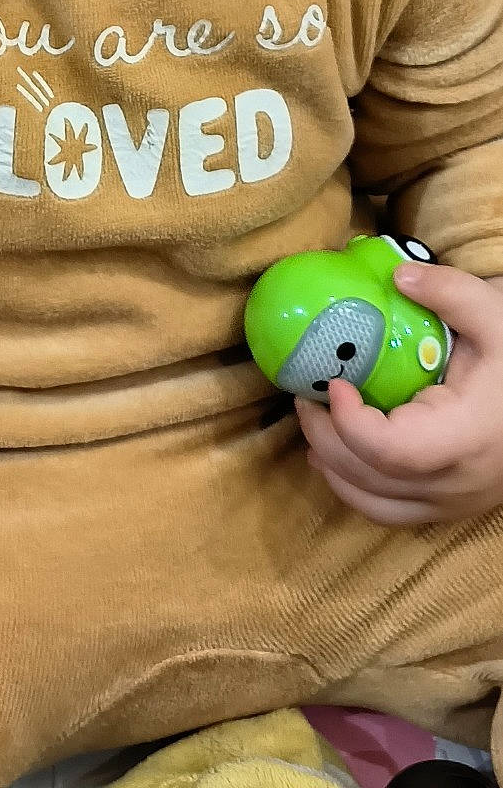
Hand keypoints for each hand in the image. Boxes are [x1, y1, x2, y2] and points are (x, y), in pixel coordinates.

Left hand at [296, 265, 502, 524]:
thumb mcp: (499, 315)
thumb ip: (450, 292)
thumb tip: (397, 276)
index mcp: (467, 437)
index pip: (393, 451)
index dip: (350, 423)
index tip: (334, 382)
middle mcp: (458, 482)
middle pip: (370, 477)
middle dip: (325, 436)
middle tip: (305, 391)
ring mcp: (454, 502)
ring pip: (373, 502)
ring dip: (332, 464)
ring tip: (312, 418)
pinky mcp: (450, 507)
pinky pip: (389, 511)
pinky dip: (353, 486)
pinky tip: (335, 454)